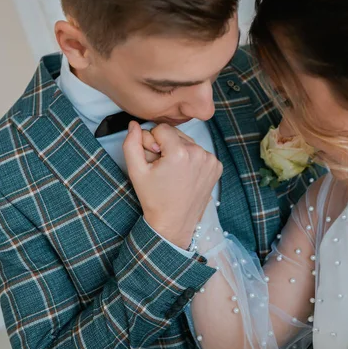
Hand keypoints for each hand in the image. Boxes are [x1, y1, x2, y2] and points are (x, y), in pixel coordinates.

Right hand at [124, 122, 221, 248]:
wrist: (173, 223)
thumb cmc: (154, 199)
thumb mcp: (136, 171)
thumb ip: (131, 144)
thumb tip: (133, 125)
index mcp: (180, 152)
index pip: (161, 128)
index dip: (152, 141)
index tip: (153, 159)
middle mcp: (199, 153)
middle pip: (176, 134)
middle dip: (166, 146)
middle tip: (162, 168)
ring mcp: (211, 160)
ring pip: (188, 142)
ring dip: (178, 152)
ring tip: (173, 173)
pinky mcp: (216, 167)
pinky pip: (199, 152)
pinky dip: (191, 159)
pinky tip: (184, 175)